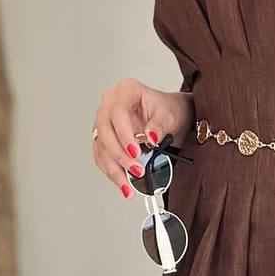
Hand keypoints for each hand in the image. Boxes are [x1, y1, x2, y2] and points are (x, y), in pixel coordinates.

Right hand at [91, 78, 194, 198]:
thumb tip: (150, 137)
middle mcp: (110, 104)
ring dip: (113, 168)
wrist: (173, 116)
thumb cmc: (171, 110)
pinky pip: (102, 157)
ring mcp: (105, 121)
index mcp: (126, 90)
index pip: (117, 113)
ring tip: (128, 184)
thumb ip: (159, 125)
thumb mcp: (170, 115)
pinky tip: (123, 183)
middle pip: (105, 131)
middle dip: (119, 155)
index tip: (136, 152)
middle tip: (136, 169)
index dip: (124, 134)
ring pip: (101, 147)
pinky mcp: (104, 138)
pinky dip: (112, 172)